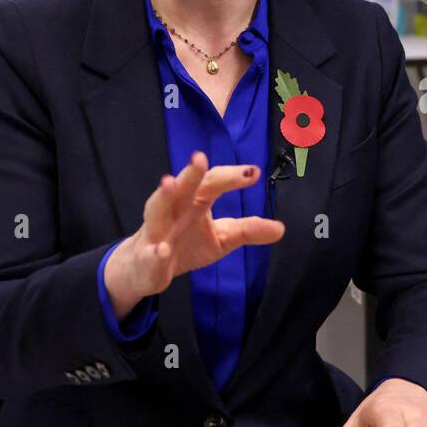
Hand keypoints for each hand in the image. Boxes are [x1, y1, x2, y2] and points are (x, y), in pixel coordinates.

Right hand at [104, 150, 284, 316]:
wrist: (146, 268)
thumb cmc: (185, 243)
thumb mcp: (222, 238)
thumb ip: (248, 230)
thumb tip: (280, 228)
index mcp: (194, 201)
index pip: (212, 182)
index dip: (231, 177)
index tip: (254, 173)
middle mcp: (174, 209)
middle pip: (183, 187)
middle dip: (191, 173)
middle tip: (200, 158)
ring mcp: (157, 231)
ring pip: (157, 210)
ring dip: (163, 196)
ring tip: (169, 182)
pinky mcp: (147, 256)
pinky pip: (150, 253)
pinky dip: (155, 251)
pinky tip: (162, 250)